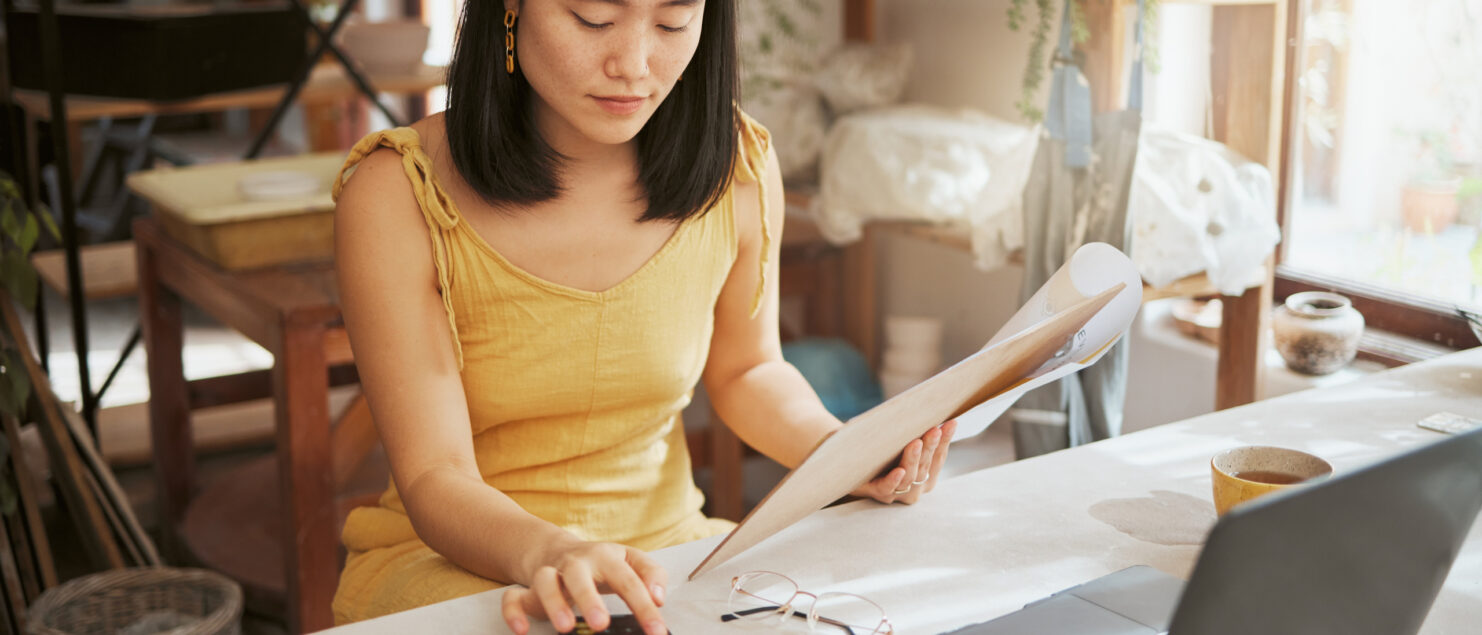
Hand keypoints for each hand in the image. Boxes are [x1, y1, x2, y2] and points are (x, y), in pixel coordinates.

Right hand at [501, 541, 668, 634]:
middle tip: (600, 624)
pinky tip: (521, 629)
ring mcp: (549, 573)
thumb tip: (659, 597)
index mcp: (606, 557)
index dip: (644, 606)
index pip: (628, 580)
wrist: (556, 549)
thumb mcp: (630, 561)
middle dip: (589, 599)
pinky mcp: (527, 589)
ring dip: (554, 604)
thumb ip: (651, 575)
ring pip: (545, 582)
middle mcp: (576, 563)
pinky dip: (513, 612)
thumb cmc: (601, 562)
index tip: (656, 631)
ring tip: (565, 627)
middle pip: (580, 576)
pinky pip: (513, 597)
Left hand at [852, 419, 956, 504]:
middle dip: (930, 447)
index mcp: (926, 476)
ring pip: (909, 477)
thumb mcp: (901, 441)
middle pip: (925, 466)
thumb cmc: (881, 450)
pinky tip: (899, 471)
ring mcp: (897, 492)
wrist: (849, 462)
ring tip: (916, 443)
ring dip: (913, 459)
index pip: (938, 457)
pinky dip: (894, 480)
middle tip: (934, 430)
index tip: (951, 423)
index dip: (945, 441)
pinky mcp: (876, 492)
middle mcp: (915, 488)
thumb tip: (934, 409)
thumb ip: (916, 432)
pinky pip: (886, 488)